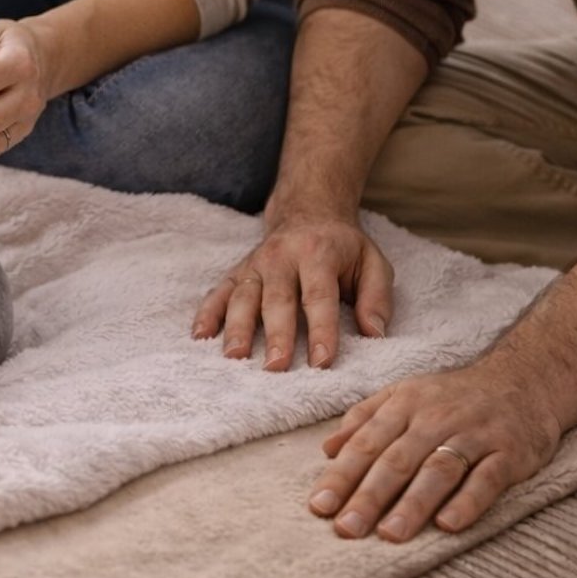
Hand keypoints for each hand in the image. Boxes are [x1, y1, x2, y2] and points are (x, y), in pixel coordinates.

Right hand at [192, 215, 393, 369]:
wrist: (308, 210)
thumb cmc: (344, 247)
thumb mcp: (373, 263)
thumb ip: (376, 298)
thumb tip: (375, 335)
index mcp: (318, 254)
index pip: (319, 296)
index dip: (321, 330)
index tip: (321, 362)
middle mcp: (281, 257)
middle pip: (277, 299)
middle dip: (276, 334)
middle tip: (276, 367)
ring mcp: (255, 265)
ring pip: (243, 297)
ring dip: (237, 327)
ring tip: (234, 357)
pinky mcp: (237, 272)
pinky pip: (218, 293)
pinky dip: (207, 314)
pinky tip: (199, 336)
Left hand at [308, 362, 560, 539]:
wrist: (525, 379)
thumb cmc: (453, 396)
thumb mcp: (404, 395)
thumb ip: (364, 419)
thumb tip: (327, 450)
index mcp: (404, 404)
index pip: (366, 444)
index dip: (341, 476)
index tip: (319, 507)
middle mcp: (435, 417)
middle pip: (396, 460)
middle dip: (368, 496)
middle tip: (346, 529)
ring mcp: (474, 434)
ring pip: (438, 470)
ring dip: (412, 504)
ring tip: (389, 534)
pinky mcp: (510, 452)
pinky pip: (487, 479)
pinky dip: (467, 502)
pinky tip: (448, 525)